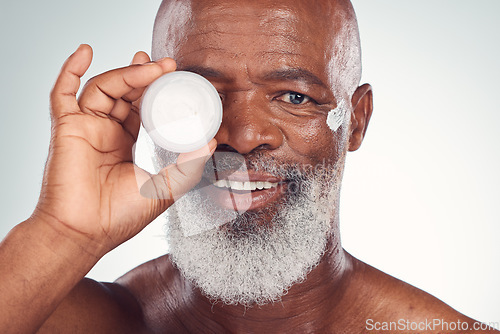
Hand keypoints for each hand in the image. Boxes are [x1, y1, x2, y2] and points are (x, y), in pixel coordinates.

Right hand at [34, 44, 214, 256]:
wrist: (88, 234)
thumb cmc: (121, 217)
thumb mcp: (166, 188)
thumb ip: (189, 166)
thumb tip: (211, 141)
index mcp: (124, 142)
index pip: (140, 106)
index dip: (155, 89)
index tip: (174, 76)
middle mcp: (104, 131)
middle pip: (123, 92)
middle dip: (145, 75)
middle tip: (168, 64)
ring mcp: (85, 127)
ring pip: (103, 87)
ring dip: (127, 73)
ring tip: (150, 66)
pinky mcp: (67, 128)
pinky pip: (62, 92)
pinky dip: (71, 70)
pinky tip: (86, 51)